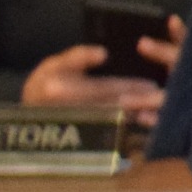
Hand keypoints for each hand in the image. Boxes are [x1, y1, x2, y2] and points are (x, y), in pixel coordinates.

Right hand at [21, 44, 168, 120]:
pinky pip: (111, 129)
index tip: (151, 84)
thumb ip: (78, 56)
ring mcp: (77, 127)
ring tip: (155, 106)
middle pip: (115, 106)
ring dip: (137, 114)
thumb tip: (104, 54)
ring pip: (115, 120)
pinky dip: (128, 123)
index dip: (130, 86)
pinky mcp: (84, 138)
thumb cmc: (46, 83)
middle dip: (139, 102)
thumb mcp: (55, 63)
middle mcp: (70, 110)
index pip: (105, 88)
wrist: (32, 112)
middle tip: (159, 96)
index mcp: (62, 90)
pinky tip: (143, 117)